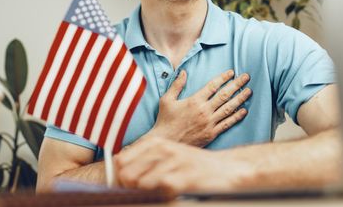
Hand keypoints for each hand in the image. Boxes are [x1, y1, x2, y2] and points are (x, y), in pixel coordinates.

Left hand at [115, 136, 250, 192]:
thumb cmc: (190, 165)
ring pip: (142, 184)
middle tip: (140, 195)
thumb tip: (117, 176)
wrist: (225, 169)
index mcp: (154, 143)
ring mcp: (175, 162)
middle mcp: (162, 149)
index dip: (117, 179)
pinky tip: (171, 196)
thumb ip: (142, 163)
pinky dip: (162, 197)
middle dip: (128, 189)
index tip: (123, 190)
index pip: (120, 161)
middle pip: (127, 174)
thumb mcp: (166, 156)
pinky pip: (162, 191)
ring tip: (158, 195)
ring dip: (145, 195)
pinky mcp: (186, 177)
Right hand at [146, 69, 250, 146]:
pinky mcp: (212, 133)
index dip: (223, 78)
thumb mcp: (167, 100)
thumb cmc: (165, 120)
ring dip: (240, 99)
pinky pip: (227, 123)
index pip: (212, 86)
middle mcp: (204, 111)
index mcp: (194, 101)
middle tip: (246, 77)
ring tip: (249, 91)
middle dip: (236, 84)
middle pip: (224, 95)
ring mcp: (209, 123)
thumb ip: (176, 85)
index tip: (231, 72)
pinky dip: (236, 116)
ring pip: (229, 108)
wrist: (167, 141)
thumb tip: (184, 72)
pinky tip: (244, 110)